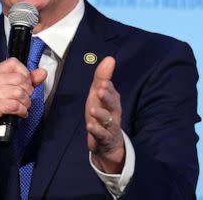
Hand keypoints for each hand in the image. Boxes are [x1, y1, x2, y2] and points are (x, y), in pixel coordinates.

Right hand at [0, 58, 46, 157]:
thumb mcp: (8, 90)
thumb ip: (27, 80)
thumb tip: (42, 72)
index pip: (14, 64)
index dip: (25, 75)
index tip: (25, 85)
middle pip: (20, 79)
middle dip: (28, 91)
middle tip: (25, 100)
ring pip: (19, 93)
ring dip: (26, 103)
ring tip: (23, 107)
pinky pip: (15, 105)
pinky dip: (22, 111)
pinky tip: (20, 113)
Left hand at [85, 56, 124, 173]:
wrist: (108, 144)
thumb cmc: (102, 115)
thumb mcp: (99, 96)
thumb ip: (103, 77)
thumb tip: (110, 58)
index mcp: (112, 101)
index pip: (111, 92)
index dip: (107, 87)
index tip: (103, 81)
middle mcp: (113, 112)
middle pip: (112, 104)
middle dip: (107, 97)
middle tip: (101, 89)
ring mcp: (109, 126)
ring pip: (107, 119)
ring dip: (100, 114)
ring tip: (92, 110)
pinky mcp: (104, 139)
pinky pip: (101, 134)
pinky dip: (96, 130)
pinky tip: (89, 126)